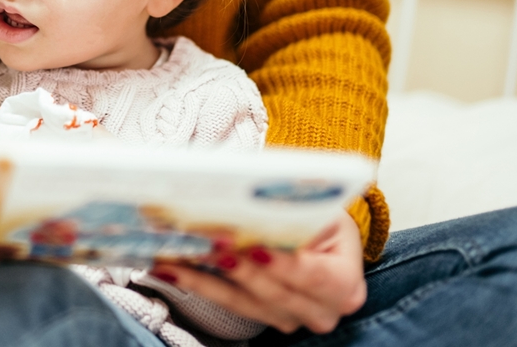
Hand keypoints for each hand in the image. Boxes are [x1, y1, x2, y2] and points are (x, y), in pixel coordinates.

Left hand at [151, 212, 366, 334]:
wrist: (319, 233)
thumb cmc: (320, 214)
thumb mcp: (319, 206)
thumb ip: (294, 209)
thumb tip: (254, 198)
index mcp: (344, 281)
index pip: (315, 276)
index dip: (283, 264)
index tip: (253, 248)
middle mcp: (322, 309)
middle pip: (275, 294)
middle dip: (238, 269)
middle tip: (207, 245)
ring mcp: (292, 318)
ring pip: (244, 303)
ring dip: (205, 278)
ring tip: (176, 256)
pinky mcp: (263, 317)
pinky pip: (227, 303)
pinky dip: (198, 282)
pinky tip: (171, 267)